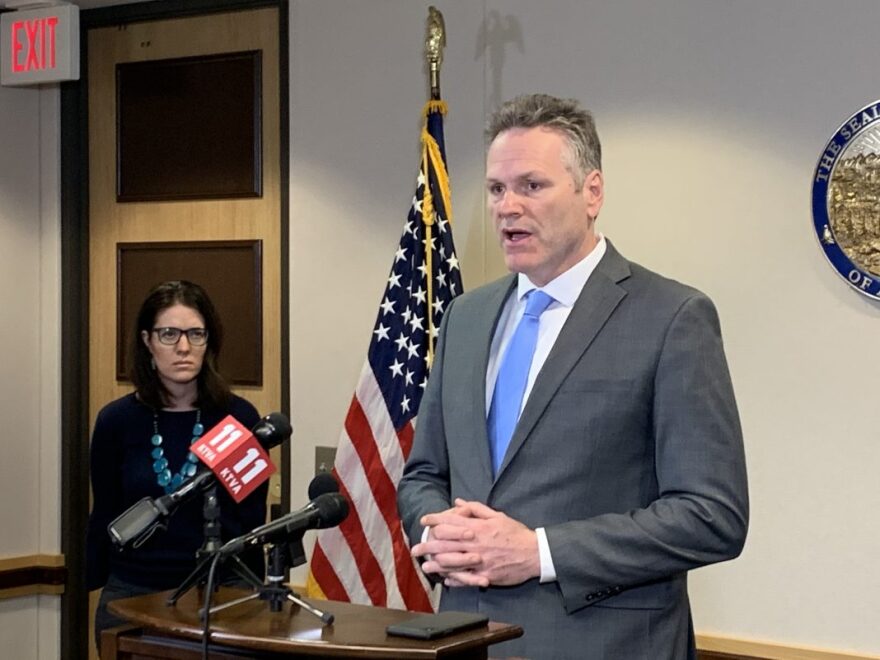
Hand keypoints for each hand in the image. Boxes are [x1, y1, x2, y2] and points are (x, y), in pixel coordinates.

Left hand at [412, 498, 539, 587]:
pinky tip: (445, 579)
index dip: (435, 520)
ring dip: (436, 565)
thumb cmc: (515, 533)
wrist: (534, 553)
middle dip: (428, 545)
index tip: (424, 520)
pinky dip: (454, 579)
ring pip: (452, 563)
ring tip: (425, 565)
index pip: (451, 522)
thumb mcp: (497, 516)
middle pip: (446, 544)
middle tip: (415, 548)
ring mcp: (480, 561)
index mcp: (478, 528)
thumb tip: (458, 502)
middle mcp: (476, 544)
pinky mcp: (485, 576)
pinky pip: (466, 578)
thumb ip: (476, 509)